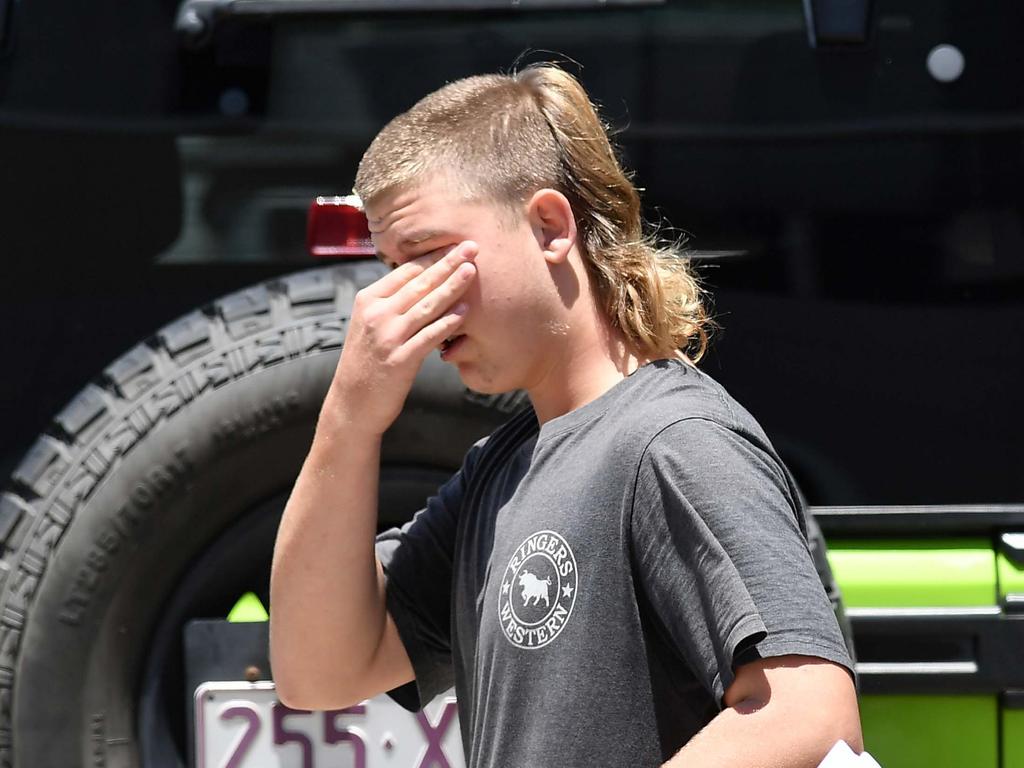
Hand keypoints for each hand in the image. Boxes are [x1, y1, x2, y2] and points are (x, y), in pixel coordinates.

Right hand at [325, 241, 478, 436]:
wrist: (352, 405)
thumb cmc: (367, 364)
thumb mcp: (370, 326)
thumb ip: (390, 305)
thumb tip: (419, 282)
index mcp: (368, 301)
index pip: (405, 271)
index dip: (432, 256)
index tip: (453, 243)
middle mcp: (376, 314)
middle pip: (418, 283)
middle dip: (447, 262)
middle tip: (471, 246)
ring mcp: (388, 336)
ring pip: (426, 305)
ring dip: (451, 285)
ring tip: (472, 270)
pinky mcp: (400, 359)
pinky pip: (429, 336)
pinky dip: (448, 321)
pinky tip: (465, 310)